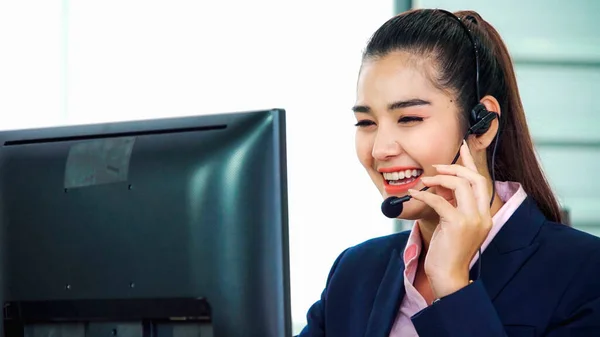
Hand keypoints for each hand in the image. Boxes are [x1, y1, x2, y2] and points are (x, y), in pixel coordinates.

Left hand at [408, 140, 492, 298]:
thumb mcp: (453, 225)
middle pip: (475, 179)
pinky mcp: (458, 225)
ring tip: (424, 182)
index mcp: (484, 214)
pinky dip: (425, 194)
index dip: (471, 162)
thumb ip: (452, 205)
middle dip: (455, 167)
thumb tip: (440, 185)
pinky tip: (413, 193)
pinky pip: (440, 201)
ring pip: (461, 185)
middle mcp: (483, 215)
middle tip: (436, 167)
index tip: (462, 147)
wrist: (447, 275)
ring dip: (440, 179)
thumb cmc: (447, 252)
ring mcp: (472, 220)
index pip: (481, 182)